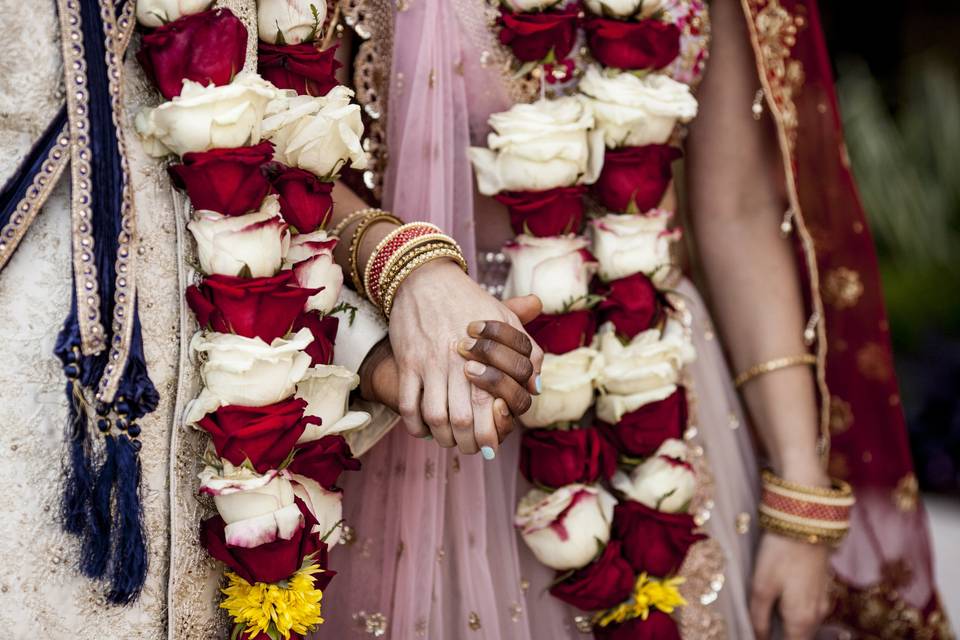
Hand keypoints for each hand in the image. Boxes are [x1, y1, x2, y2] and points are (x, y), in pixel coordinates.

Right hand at [387, 259, 543, 454]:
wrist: (425, 278)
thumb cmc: (470, 301)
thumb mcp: (505, 319)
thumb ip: (526, 352)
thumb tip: (536, 386)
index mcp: (486, 355)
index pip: (491, 407)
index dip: (492, 432)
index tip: (492, 443)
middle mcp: (457, 363)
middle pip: (462, 419)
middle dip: (468, 442)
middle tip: (471, 448)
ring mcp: (429, 364)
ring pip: (435, 417)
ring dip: (442, 436)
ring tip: (450, 440)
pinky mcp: (408, 362)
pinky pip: (408, 404)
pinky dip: (415, 425)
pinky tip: (424, 429)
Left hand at [750, 468, 832, 638]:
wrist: (806, 523)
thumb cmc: (780, 554)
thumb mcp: (761, 586)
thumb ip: (759, 618)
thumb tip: (758, 639)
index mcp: (801, 621)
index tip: (757, 636)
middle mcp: (817, 616)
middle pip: (799, 638)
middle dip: (780, 636)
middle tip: (759, 629)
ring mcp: (822, 602)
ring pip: (805, 626)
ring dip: (788, 627)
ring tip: (766, 620)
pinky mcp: (822, 588)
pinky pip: (809, 611)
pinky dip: (795, 614)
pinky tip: (781, 604)